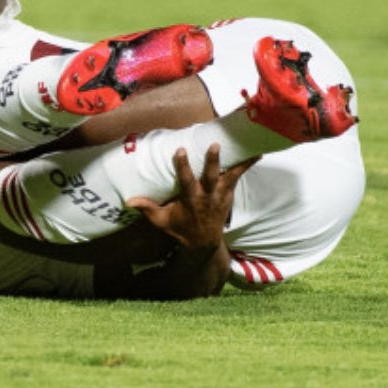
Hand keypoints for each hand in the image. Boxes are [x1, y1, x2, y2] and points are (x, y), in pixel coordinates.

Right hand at [126, 145, 256, 251]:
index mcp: (190, 199)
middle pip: (211, 177)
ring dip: (237, 162)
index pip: (186, 180)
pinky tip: (258, 152)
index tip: (181, 151)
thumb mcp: (162, 221)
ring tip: (247, 146)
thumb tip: (129, 200)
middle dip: (213, 162)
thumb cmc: (180, 228)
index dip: (183, 166)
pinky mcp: (229, 193)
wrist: (203, 243)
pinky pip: (239, 176)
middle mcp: (207, 196)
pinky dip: (247, 165)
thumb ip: (148, 208)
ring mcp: (220, 195)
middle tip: (215, 145)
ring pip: (229, 176)